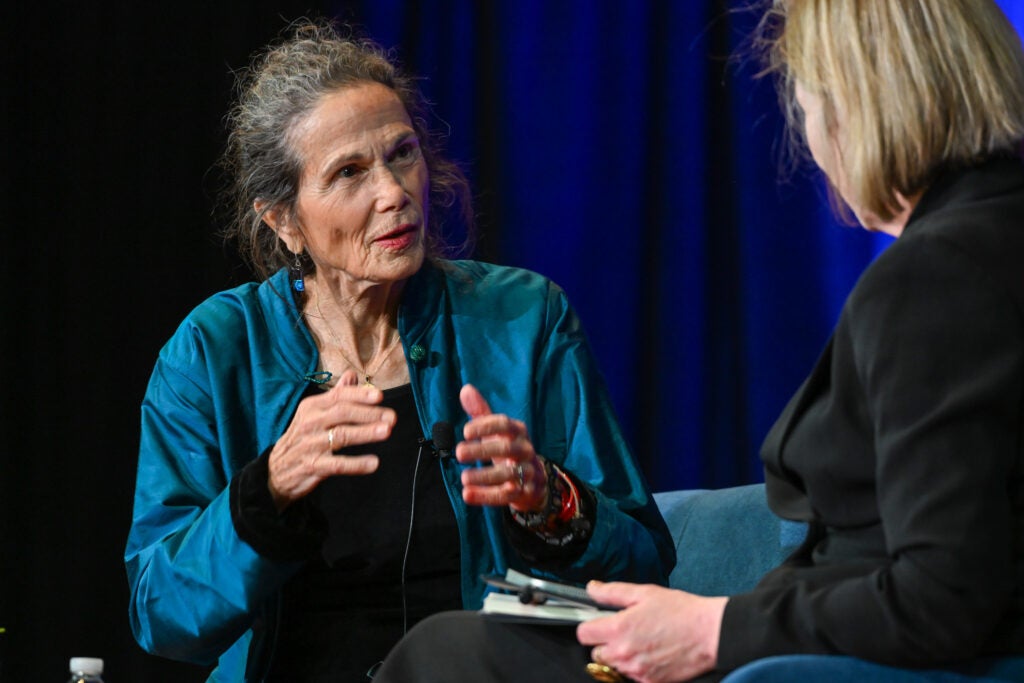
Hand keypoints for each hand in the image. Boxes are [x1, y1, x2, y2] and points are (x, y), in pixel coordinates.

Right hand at [267, 370, 394, 510]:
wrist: (276, 471)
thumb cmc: (302, 438)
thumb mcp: (314, 414)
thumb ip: (336, 395)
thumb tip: (352, 375)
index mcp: (311, 406)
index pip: (337, 396)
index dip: (359, 395)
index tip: (379, 396)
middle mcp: (309, 423)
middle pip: (342, 413)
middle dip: (369, 414)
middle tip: (392, 417)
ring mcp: (310, 445)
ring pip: (341, 436)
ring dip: (366, 433)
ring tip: (387, 432)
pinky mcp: (312, 466)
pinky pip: (337, 464)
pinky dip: (356, 464)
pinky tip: (373, 463)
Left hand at [455, 383, 547, 511]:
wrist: (535, 479)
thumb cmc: (508, 449)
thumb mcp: (497, 432)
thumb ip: (481, 412)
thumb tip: (466, 389)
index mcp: (518, 432)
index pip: (504, 424)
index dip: (485, 426)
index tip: (465, 431)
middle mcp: (525, 450)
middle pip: (507, 448)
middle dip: (482, 450)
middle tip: (459, 453)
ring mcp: (527, 472)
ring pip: (508, 473)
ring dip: (484, 476)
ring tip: (464, 477)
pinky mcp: (524, 493)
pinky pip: (506, 495)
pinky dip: (486, 496)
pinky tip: (467, 495)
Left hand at [576, 582, 726, 682]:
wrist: (710, 634)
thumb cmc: (680, 611)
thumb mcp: (644, 593)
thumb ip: (612, 592)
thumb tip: (592, 588)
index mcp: (619, 629)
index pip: (583, 634)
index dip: (590, 626)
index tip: (600, 622)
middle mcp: (624, 654)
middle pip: (596, 653)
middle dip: (605, 642)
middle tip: (624, 631)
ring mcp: (636, 671)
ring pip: (614, 666)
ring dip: (621, 656)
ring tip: (642, 641)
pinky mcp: (650, 682)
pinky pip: (632, 676)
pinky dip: (637, 667)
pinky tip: (651, 653)